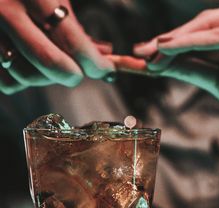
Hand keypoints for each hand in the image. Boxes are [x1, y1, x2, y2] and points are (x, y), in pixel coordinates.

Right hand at [0, 0, 114, 93]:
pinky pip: (9, 83)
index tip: (106, 71)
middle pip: (52, 64)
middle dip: (74, 75)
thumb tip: (104, 55)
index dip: (95, 64)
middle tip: (80, 72)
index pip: (73, 42)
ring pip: (29, 76)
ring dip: (49, 77)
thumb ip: (76, 28)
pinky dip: (25, 81)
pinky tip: (30, 65)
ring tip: (52, 61)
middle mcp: (5, 12)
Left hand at [111, 7, 218, 117]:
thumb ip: (196, 70)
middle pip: (203, 27)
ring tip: (149, 50)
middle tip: (139, 52)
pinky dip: (194, 41)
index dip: (172, 46)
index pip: (200, 39)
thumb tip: (165, 65)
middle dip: (170, 40)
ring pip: (211, 25)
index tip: (146, 57)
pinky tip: (168, 47)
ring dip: (177, 39)